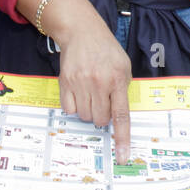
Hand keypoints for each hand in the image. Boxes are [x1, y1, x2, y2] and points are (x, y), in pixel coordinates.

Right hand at [55, 14, 133, 161]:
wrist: (82, 32)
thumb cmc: (106, 51)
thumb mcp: (124, 66)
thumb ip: (123, 90)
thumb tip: (118, 116)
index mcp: (117, 80)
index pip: (121, 115)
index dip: (122, 138)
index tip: (123, 156)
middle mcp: (99, 83)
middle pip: (100, 120)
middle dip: (103, 116)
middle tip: (102, 101)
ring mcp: (80, 83)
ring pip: (84, 116)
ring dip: (88, 111)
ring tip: (90, 94)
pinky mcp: (65, 82)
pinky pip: (69, 110)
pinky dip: (74, 107)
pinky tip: (79, 93)